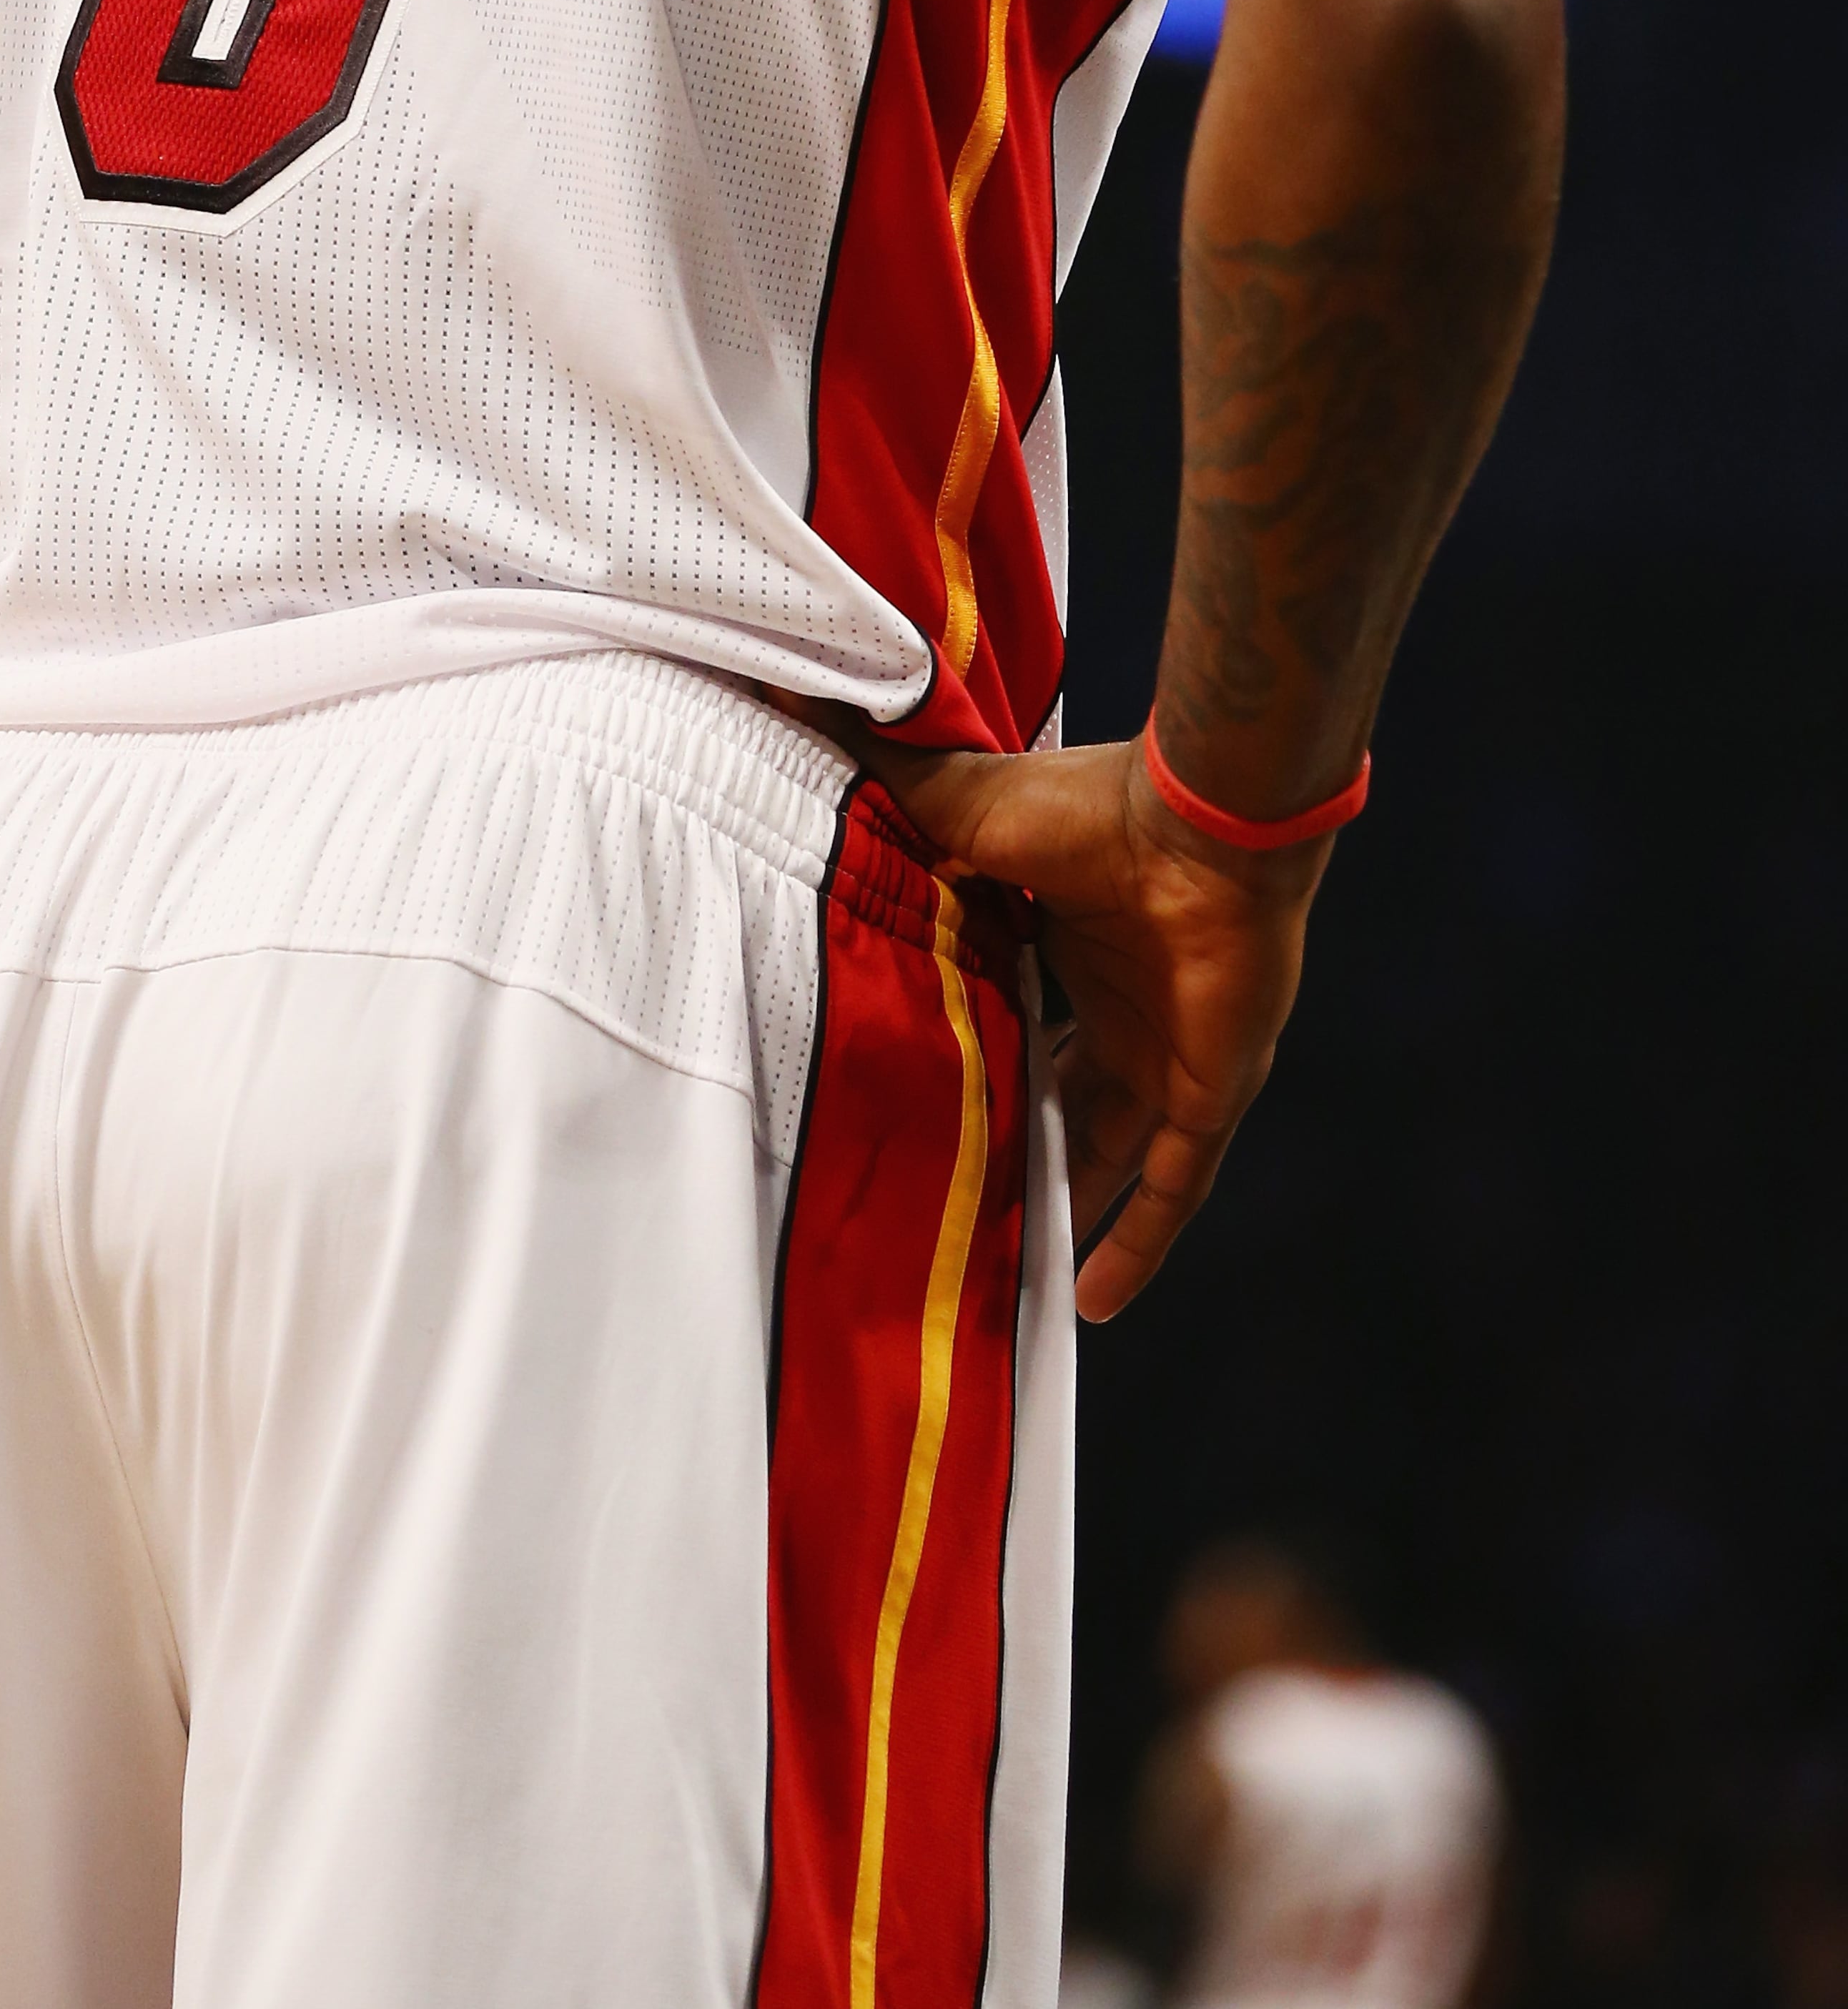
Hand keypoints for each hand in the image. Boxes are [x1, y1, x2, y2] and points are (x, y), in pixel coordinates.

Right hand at [849, 731, 1323, 1321]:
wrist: (1205, 827)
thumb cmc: (1088, 809)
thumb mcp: (963, 812)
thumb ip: (890, 781)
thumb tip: (798, 704)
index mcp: (1062, 940)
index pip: (1004, 1014)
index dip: (957, 1055)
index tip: (895, 1095)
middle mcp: (1116, 1003)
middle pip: (1050, 1094)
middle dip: (1002, 1141)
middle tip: (934, 1199)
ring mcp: (1168, 1054)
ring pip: (1103, 1157)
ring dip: (1057, 1208)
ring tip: (991, 1272)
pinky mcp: (1210, 1095)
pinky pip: (1172, 1190)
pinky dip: (1137, 1244)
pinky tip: (1090, 1304)